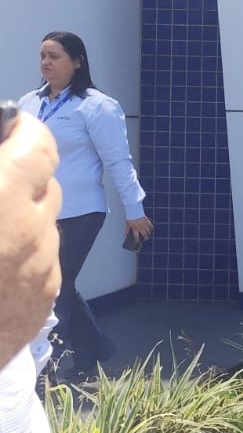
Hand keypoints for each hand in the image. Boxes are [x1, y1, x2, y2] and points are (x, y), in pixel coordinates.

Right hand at [0, 112, 61, 369]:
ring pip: (46, 227)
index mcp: (3, 196)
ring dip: (23, 220)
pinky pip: (44, 264)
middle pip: (47, 185)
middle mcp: (32, 230)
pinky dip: (24, 257)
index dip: (25, 132)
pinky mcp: (43, 302)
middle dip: (24, 178)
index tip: (11, 130)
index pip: (40, 145)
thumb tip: (5, 146)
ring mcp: (43, 270)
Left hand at [125, 215, 152, 239]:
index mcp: (135, 229)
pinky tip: (150, 228)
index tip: (138, 241)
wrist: (134, 211)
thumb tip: (125, 235)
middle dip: (145, 238)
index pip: (136, 236)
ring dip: (148, 233)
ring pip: (148, 231)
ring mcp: (144, 224)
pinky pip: (151, 225)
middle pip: (144, 235)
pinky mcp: (147, 221)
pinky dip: (151, 227)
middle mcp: (140, 227)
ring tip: (148, 233)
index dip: (137, 240)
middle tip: (145, 239)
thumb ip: (126, 231)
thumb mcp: (127, 225)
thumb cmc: (130, 218)